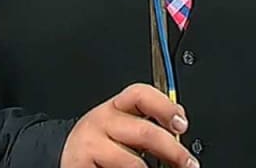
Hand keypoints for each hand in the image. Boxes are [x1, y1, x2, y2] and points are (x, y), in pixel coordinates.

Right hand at [61, 83, 196, 167]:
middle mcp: (101, 121)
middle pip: (145, 131)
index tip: (181, 124)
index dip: (165, 107)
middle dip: (173, 151)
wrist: (68, 159)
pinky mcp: (81, 164)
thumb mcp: (121, 126)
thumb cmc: (100, 145)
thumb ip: (147, 120)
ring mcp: (91, 144)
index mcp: (115, 107)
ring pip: (133, 161)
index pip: (140, 95)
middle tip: (187, 163)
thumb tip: (178, 123)